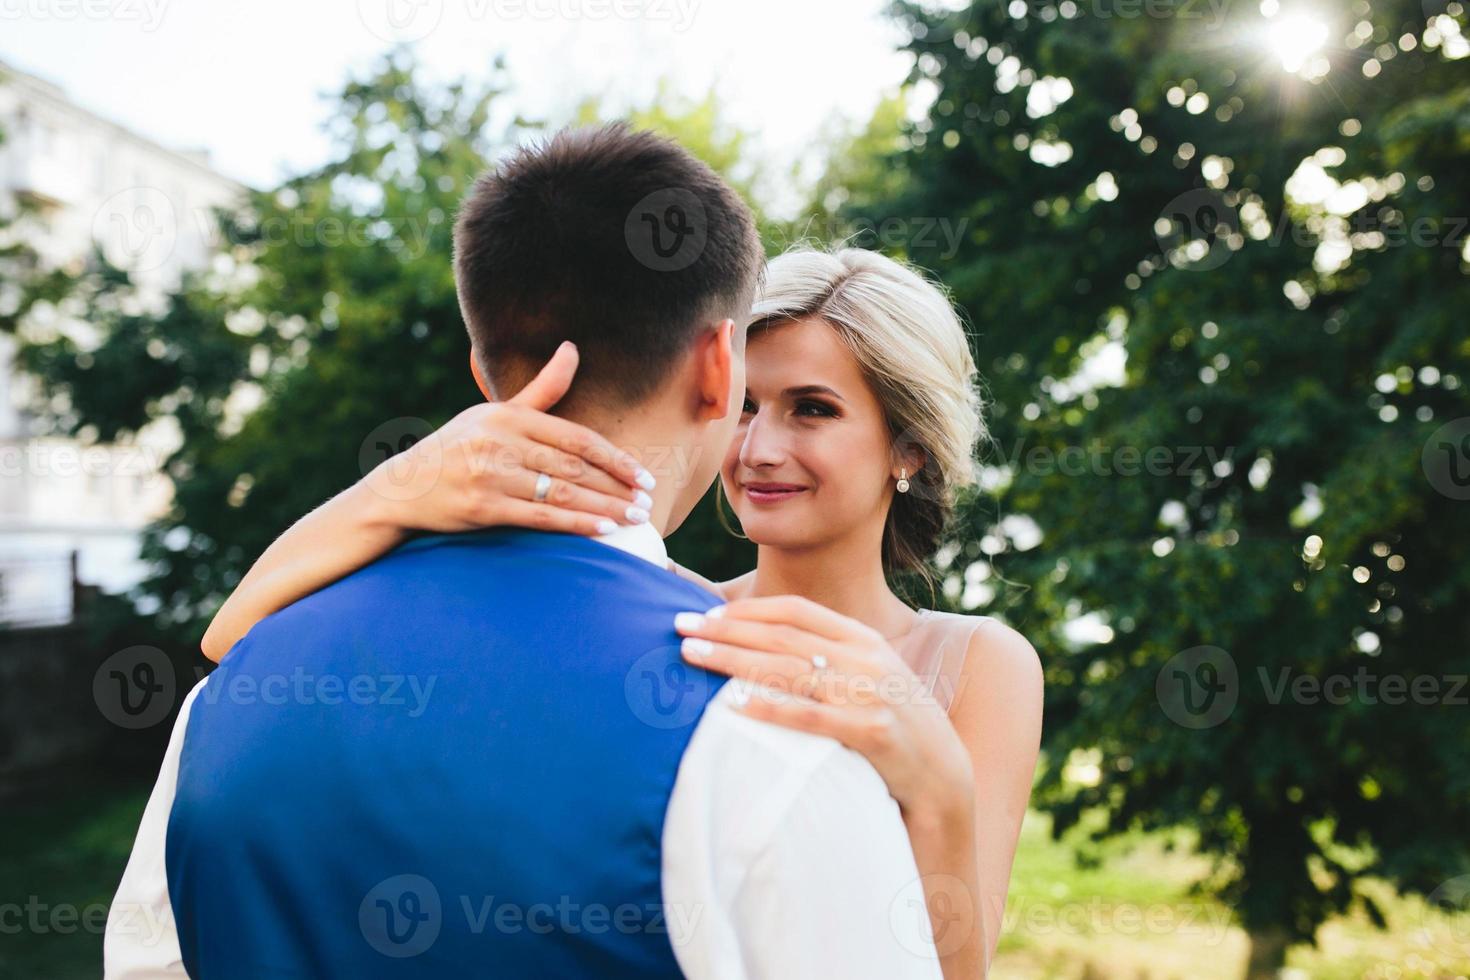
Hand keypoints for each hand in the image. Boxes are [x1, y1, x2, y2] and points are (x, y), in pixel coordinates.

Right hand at [361, 341, 656, 535]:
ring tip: (635, 519)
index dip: (615, 458)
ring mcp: (490, 476)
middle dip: (617, 486)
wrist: (404, 488)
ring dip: (605, 508)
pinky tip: (602, 532)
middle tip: (648, 502)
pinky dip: (574, 525)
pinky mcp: (481, 508)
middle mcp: (500, 443)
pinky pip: (539, 518)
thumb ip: (542, 390)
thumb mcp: (496, 414)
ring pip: (562, 494)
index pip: (576, 438)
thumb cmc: (459, 448)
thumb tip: (573, 349)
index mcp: (509, 417)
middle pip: (575, 467)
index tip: (643, 475)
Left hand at [673, 595, 974, 818]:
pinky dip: (769, 708)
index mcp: (863, 639)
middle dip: (725, 629)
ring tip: (692, 655)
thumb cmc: (892, 725)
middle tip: (679, 627)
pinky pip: (810, 718)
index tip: (705, 614)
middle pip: (783, 636)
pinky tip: (733, 704)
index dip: (747, 609)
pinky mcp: (872, 733)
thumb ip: (827, 659)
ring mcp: (870, 694)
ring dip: (733, 659)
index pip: (796, 611)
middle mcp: (866, 659)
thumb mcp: (866, 678)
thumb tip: (764, 647)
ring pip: (788, 669)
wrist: (944, 775)